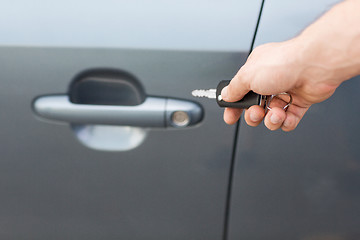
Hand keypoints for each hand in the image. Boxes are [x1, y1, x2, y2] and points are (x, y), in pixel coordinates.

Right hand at [221, 38, 339, 130]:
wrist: (315, 65)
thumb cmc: (284, 63)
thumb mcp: (247, 75)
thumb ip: (234, 89)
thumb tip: (225, 95)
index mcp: (255, 72)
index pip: (240, 93)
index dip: (234, 107)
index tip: (230, 117)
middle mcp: (270, 81)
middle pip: (255, 108)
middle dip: (254, 115)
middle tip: (256, 112)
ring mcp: (286, 91)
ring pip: (271, 116)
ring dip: (271, 120)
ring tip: (276, 114)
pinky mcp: (301, 101)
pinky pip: (289, 119)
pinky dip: (287, 122)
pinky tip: (286, 117)